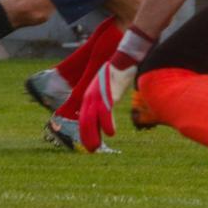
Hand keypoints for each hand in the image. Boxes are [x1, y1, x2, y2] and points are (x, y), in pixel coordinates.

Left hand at [78, 26, 156, 151]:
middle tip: (90, 150)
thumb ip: (105, 98)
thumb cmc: (118, 72)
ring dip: (94, 134)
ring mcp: (98, 94)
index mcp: (89, 94)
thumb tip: (108, 109)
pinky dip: (107, 123)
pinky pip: (105, 112)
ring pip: (92, 119)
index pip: (83, 116)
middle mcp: (90, 95)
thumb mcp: (108, 87)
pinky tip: (111, 133)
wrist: (124, 57)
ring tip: (96, 147)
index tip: (88, 143)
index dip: (84, 131)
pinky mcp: (108, 93)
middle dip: (86, 136)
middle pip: (84, 120)